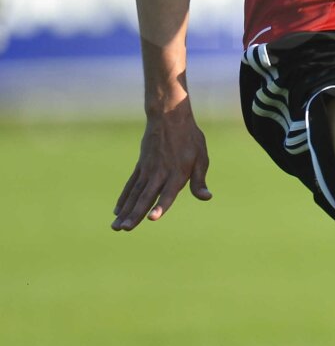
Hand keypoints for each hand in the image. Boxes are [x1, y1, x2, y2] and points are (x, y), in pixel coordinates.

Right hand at [112, 100, 211, 229]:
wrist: (169, 117)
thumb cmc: (189, 139)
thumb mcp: (201, 158)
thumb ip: (199, 180)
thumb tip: (206, 197)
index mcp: (177, 173)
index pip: (168, 193)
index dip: (161, 206)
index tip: (152, 218)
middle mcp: (160, 173)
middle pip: (146, 197)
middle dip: (135, 214)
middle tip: (124, 229)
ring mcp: (148, 170)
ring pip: (135, 193)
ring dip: (126, 211)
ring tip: (116, 227)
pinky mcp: (141, 166)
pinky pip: (131, 185)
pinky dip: (124, 198)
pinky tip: (117, 211)